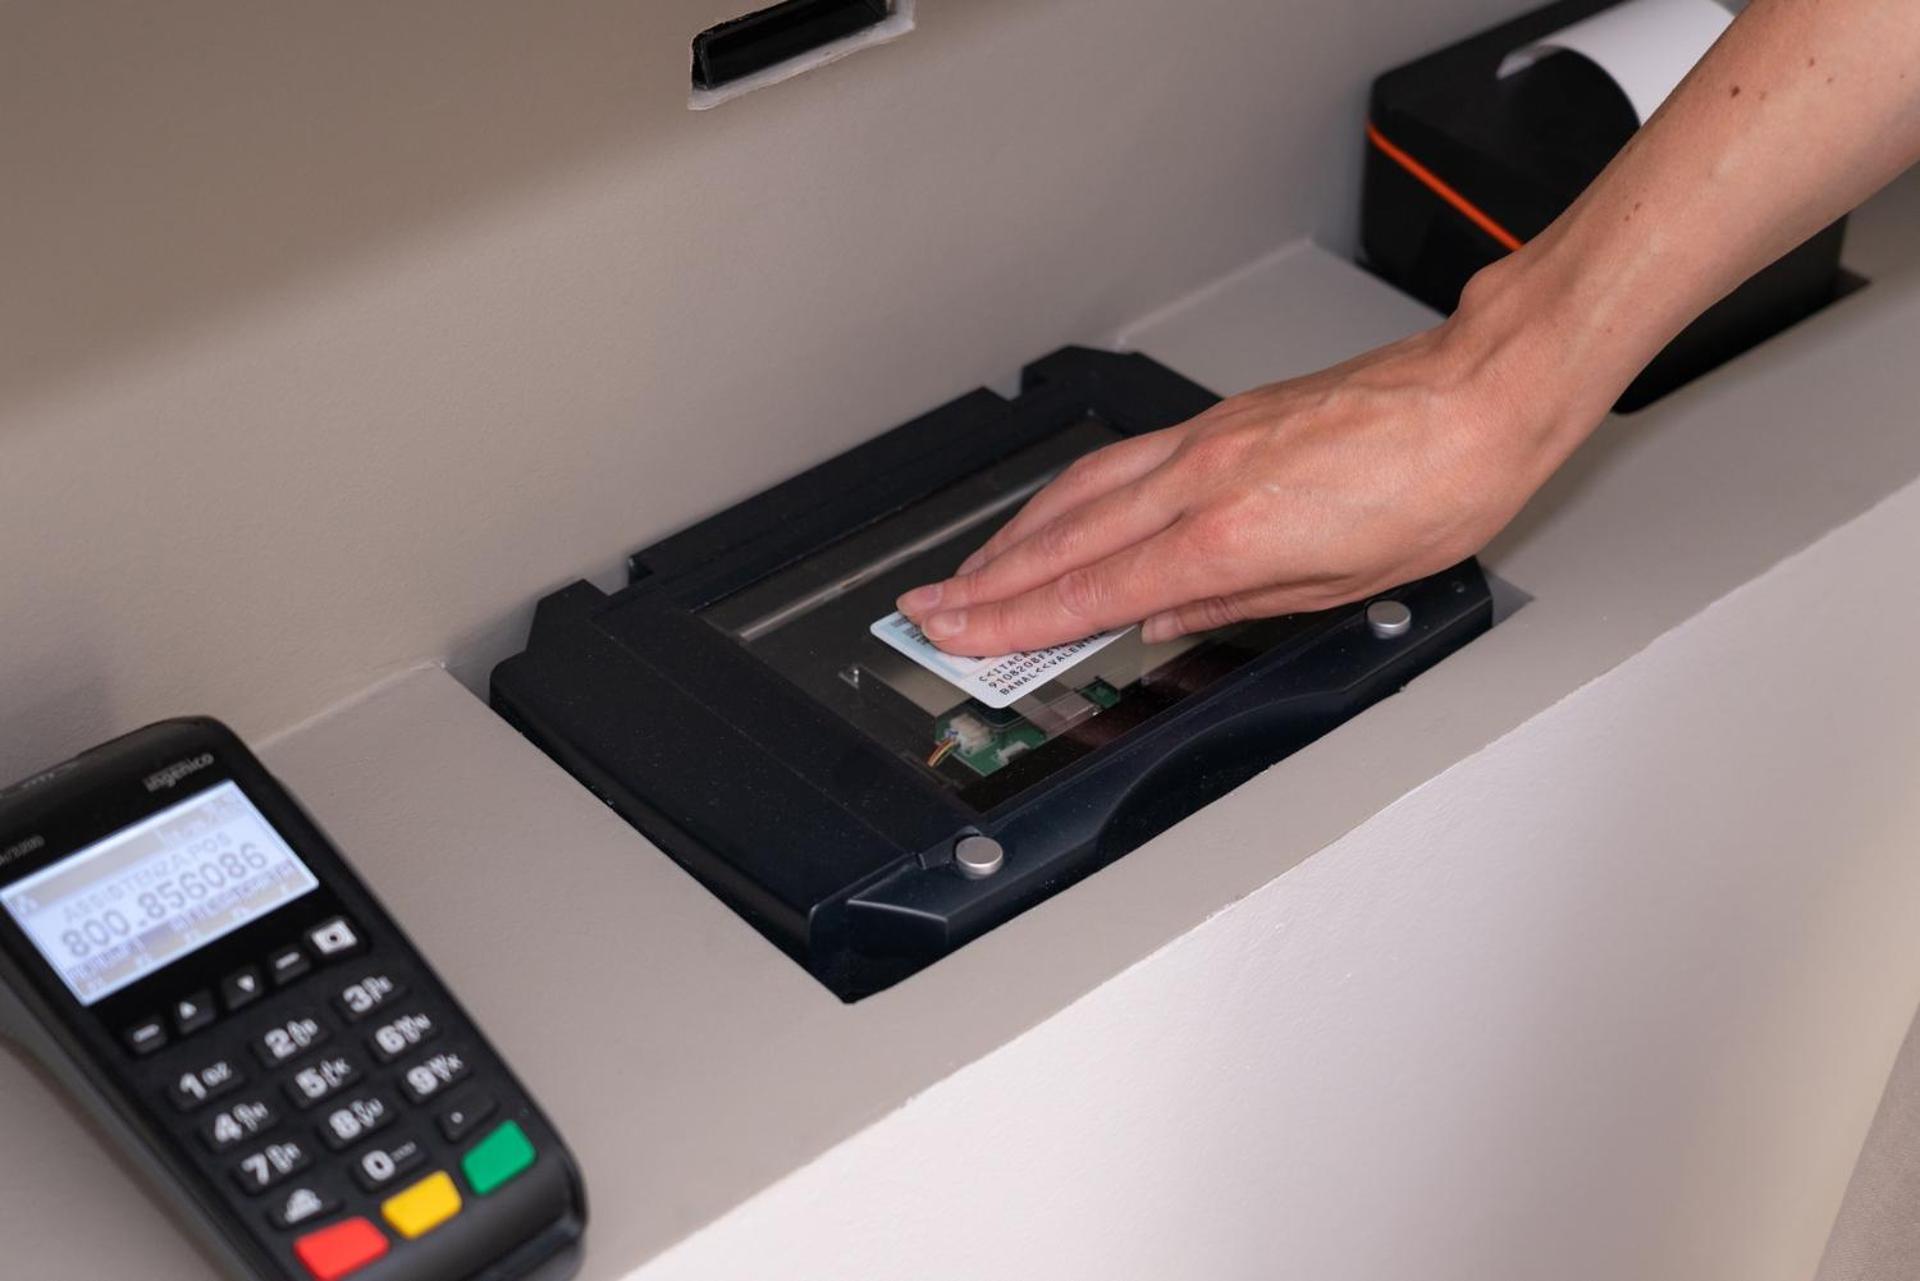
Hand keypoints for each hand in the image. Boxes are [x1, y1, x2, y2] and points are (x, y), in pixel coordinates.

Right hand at [896, 287, 1605, 655]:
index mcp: (1232, 535)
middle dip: (986, 582)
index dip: (1014, 620)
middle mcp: (1204, 480)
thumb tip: (1168, 620)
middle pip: (1065, 541)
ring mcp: (1205, 441)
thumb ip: (1238, 604)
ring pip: (1079, 494)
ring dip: (1013, 537)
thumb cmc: (1442, 485)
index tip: (960, 636)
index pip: (1095, 592)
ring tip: (969, 572)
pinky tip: (1051, 513)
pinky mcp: (1220, 420)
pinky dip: (1067, 494)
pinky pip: (1118, 461)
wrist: (1485, 391)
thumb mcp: (1347, 583)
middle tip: (927, 610)